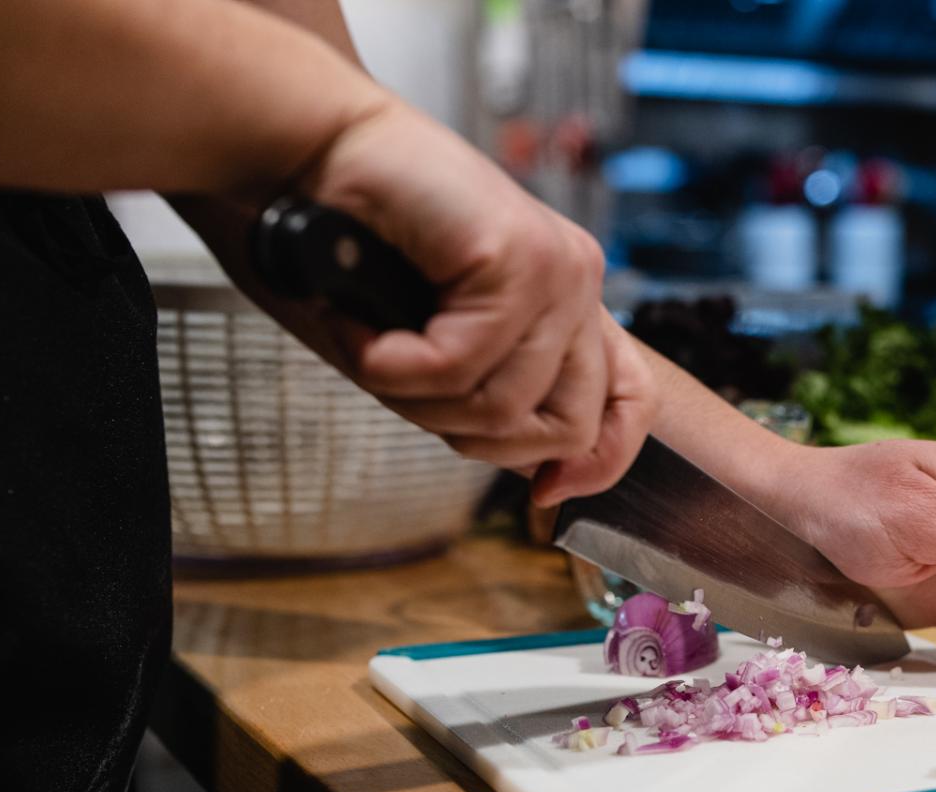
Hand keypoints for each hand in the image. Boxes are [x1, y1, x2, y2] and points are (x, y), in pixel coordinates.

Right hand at [300, 99, 649, 503]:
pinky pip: (461, 367)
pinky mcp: (518, 255)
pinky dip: (393, 366)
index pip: (634, 403)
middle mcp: (576, 283)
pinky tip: (364, 328)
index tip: (544, 497)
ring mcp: (557, 268)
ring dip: (418, 399)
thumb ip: (498, 400)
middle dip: (477, 438)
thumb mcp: (438, 348)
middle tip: (407, 390)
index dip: (599, 462)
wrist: (302, 149)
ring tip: (375, 346)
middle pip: (570, 426)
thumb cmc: (351, 247)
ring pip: (508, 410)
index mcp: (568, 305)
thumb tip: (554, 484)